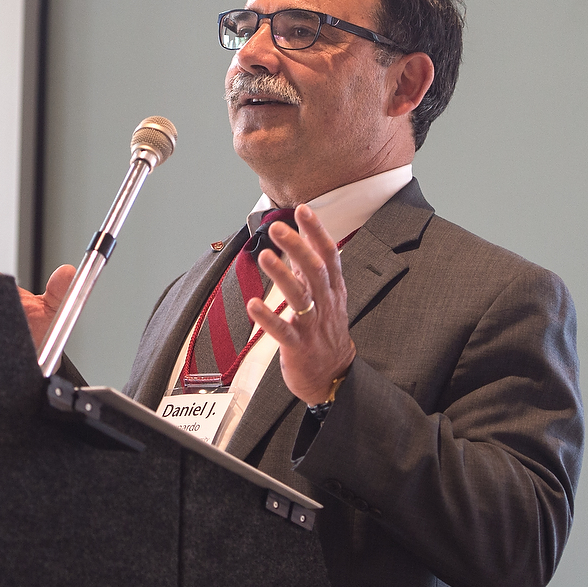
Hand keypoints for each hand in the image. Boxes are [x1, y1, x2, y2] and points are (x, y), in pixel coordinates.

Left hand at [246, 204, 355, 403]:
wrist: (334, 376)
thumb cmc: (327, 332)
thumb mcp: (327, 297)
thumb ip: (313, 269)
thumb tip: (302, 237)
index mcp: (333, 289)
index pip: (328, 254)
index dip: (316, 232)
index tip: (303, 210)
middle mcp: (325, 303)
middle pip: (315, 270)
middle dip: (297, 247)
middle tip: (278, 229)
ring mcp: (312, 325)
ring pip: (300, 296)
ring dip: (282, 275)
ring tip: (265, 256)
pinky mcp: (298, 346)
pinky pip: (283, 331)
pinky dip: (268, 318)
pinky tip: (253, 304)